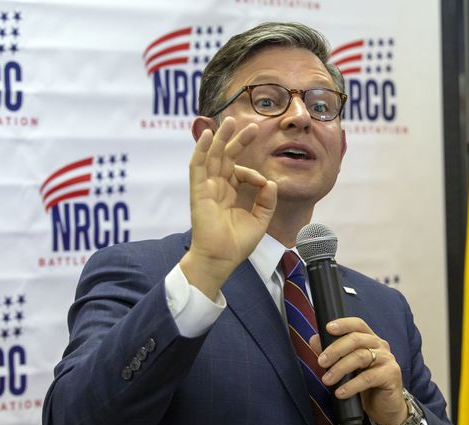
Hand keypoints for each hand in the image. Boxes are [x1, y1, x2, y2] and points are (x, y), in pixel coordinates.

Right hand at [181, 117, 277, 297]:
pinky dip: (200, 150)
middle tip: (251, 126)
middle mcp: (217, 188)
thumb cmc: (237, 244)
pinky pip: (197, 167)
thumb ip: (266, 201)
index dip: (254, 174)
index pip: (241, 172)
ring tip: (230, 121)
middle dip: (238, 140)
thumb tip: (270, 182)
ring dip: (220, 138)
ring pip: (212, 157)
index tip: (264, 184)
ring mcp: (206, 188)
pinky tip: (207, 135)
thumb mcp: (260, 220)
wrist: (221, 259)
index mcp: (230, 194)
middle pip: (226, 157)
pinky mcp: (198, 192)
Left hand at [311, 318, 407, 424]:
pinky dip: (352, 385)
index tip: (328, 328)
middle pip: (356, 339)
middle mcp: (380, 345)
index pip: (358, 324)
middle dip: (335, 349)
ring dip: (340, 368)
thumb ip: (333, 354)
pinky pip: (369, 378)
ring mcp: (387, 359)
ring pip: (361, 357)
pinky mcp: (391, 375)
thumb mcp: (347, 368)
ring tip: (327, 380)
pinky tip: (340, 393)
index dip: (343, 324)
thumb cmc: (365, 385)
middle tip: (321, 362)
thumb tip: (314, 339)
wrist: (385, 408)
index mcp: (370, 340)